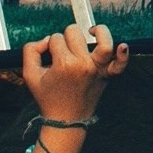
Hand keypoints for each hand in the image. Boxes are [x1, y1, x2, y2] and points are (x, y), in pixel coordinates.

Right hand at [22, 23, 126, 137]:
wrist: (65, 120)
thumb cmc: (48, 98)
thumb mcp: (29, 75)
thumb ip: (31, 50)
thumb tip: (46, 40)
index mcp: (64, 64)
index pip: (56, 38)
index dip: (50, 46)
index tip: (49, 58)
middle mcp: (83, 64)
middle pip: (75, 33)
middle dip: (66, 39)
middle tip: (62, 53)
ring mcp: (97, 70)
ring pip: (104, 42)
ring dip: (98, 32)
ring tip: (91, 32)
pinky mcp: (107, 76)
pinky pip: (120, 64)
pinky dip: (123, 55)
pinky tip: (122, 46)